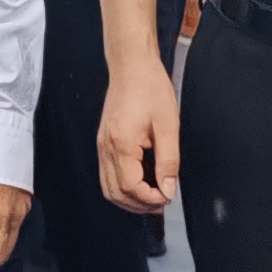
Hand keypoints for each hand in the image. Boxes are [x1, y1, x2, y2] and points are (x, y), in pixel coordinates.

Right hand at [97, 58, 180, 216]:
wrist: (132, 66)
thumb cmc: (149, 88)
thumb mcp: (168, 125)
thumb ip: (168, 161)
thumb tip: (169, 189)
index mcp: (121, 143)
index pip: (131, 187)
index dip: (150, 199)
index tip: (168, 197)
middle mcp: (106, 147)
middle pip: (115, 193)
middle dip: (139, 205)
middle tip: (162, 203)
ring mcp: (102, 145)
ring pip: (109, 187)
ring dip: (130, 199)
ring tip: (152, 197)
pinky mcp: (104, 142)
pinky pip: (108, 174)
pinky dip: (123, 186)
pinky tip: (142, 182)